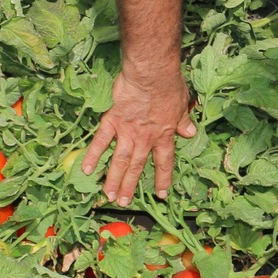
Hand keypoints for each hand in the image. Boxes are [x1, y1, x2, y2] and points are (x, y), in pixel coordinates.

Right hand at [82, 64, 196, 202]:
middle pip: (137, 167)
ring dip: (113, 180)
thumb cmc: (169, 86)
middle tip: (122, 203)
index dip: (163, 179)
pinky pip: (100, 141)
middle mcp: (145, 139)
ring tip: (108, 195)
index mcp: (164, 136)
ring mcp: (127, 132)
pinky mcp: (112, 121)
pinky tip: (87, 170)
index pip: (164, 163)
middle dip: (130, 187)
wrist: (152, 74)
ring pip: (119, 161)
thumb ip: (183, 122)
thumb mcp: (182, 106)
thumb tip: (190, 132)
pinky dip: (93, 156)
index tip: (161, 194)